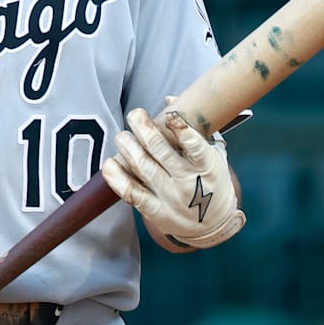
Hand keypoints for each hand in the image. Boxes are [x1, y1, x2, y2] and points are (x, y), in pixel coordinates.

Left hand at [101, 108, 244, 248]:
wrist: (215, 226)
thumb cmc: (212, 181)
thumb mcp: (214, 155)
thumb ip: (196, 126)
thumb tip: (170, 98)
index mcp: (208, 166)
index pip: (195, 146)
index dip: (181, 130)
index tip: (169, 115)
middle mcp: (189, 182)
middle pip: (160, 151)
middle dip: (143, 129)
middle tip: (135, 115)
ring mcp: (171, 198)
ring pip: (143, 167)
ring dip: (128, 147)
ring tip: (122, 136)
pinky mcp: (157, 212)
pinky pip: (132, 193)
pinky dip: (118, 178)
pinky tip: (109, 164)